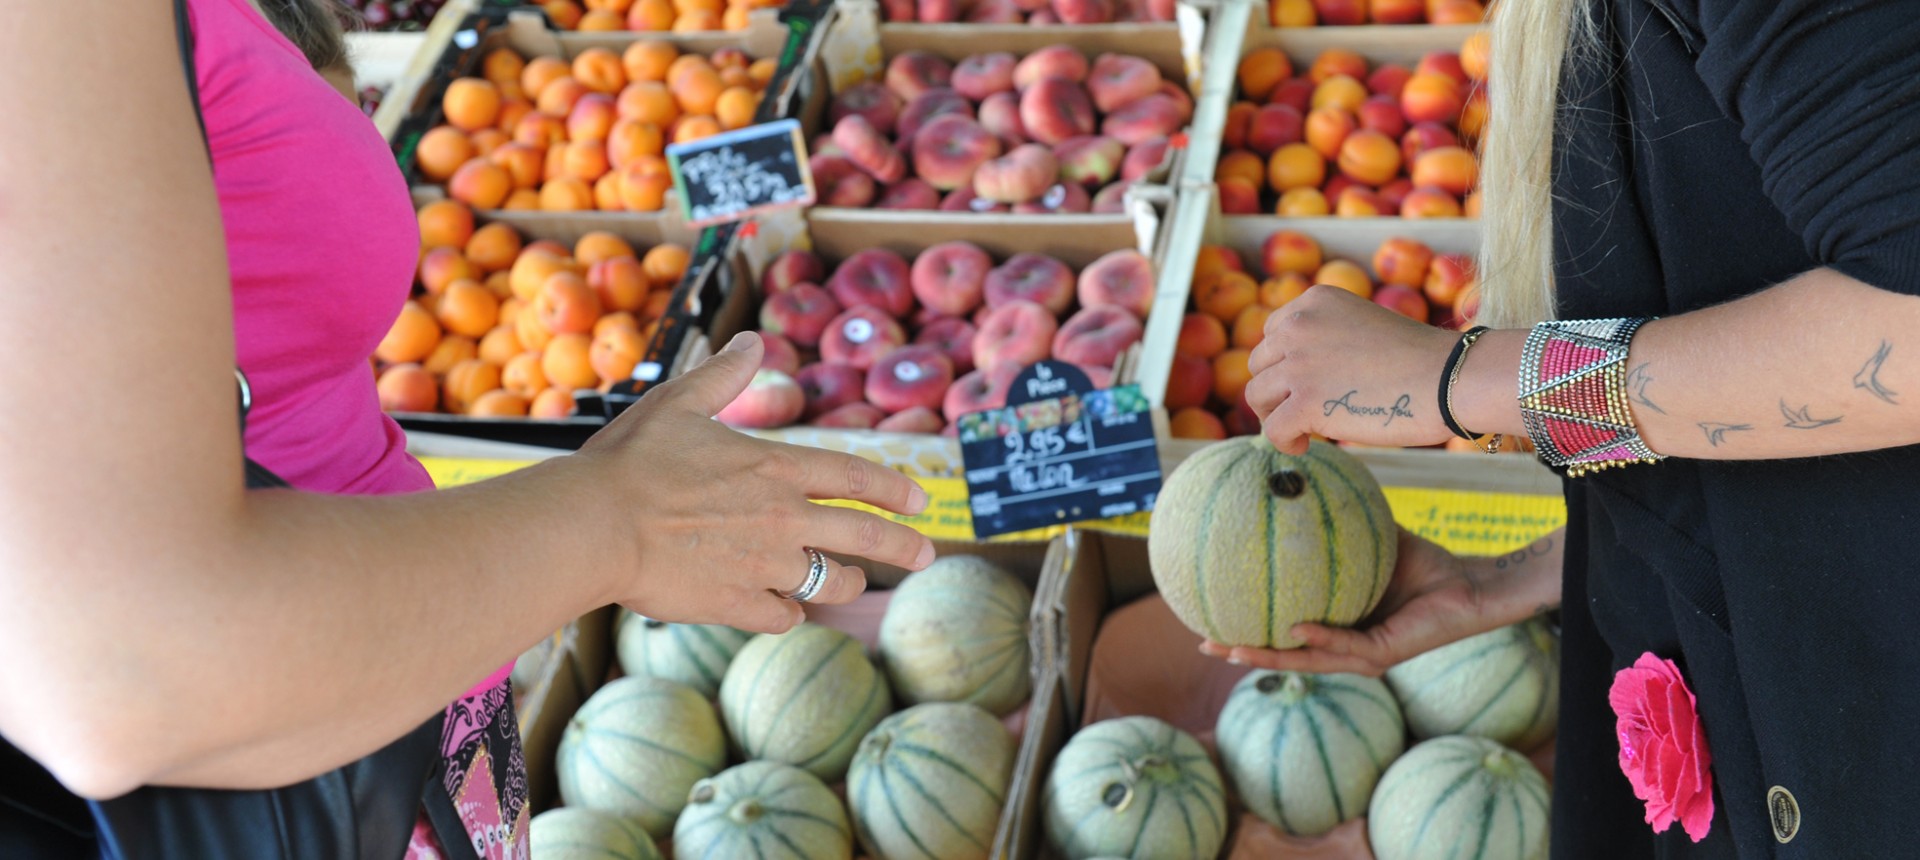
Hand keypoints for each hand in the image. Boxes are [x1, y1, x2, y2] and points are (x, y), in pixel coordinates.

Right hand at [579, 332, 935, 633]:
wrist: (595, 525)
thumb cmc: (631, 460)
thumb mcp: (679, 402)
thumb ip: (724, 374)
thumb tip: (753, 339)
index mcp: (776, 467)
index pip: (854, 477)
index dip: (893, 489)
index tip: (920, 502)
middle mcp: (783, 518)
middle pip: (864, 535)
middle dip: (903, 545)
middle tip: (927, 554)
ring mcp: (764, 566)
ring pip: (829, 582)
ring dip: (845, 583)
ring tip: (852, 584)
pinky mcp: (736, 604)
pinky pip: (782, 616)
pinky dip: (788, 613)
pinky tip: (786, 610)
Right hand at [1199, 529, 1507, 676]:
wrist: (1470, 584)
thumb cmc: (1424, 563)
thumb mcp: (1370, 538)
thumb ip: (1335, 523)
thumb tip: (1301, 482)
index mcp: (1337, 626)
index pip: (1284, 633)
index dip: (1248, 628)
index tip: (1211, 618)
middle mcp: (1345, 648)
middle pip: (1285, 655)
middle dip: (1245, 652)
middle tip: (1206, 642)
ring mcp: (1363, 656)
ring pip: (1306, 661)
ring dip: (1268, 656)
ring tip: (1233, 648)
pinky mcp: (1384, 654)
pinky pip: (1344, 646)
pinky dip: (1318, 639)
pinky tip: (1294, 629)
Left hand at [1247, 286, 1458, 453]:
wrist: (1451, 378)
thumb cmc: (1420, 359)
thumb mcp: (1362, 325)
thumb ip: (1326, 339)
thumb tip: (1292, 376)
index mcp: (1314, 301)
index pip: (1272, 334)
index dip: (1285, 363)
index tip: (1307, 382)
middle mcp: (1299, 326)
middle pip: (1259, 365)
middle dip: (1278, 389)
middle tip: (1306, 410)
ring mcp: (1299, 363)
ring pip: (1257, 396)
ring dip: (1276, 415)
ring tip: (1304, 429)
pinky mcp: (1306, 402)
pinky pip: (1272, 429)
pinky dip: (1284, 442)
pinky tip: (1304, 445)